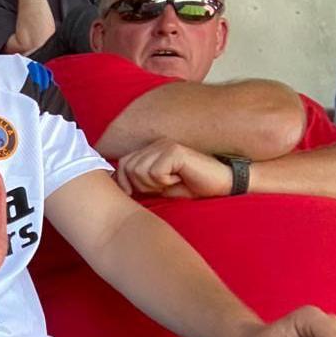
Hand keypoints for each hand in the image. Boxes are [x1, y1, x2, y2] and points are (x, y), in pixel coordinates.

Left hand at [114, 139, 233, 198]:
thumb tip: (114, 185)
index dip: (126, 184)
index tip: (145, 192)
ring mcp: (165, 144)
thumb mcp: (158, 187)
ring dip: (155, 185)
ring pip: (139, 171)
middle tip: (165, 186)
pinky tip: (181, 178)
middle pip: (128, 169)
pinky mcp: (174, 150)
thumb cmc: (192, 187)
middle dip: (143, 186)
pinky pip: (155, 172)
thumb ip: (138, 182)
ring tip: (174, 181)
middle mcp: (155, 144)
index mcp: (150, 150)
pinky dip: (165, 182)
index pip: (121, 166)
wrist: (221, 184)